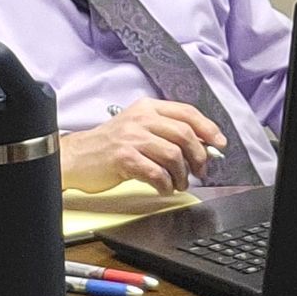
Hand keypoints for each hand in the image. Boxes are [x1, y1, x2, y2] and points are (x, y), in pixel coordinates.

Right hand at [60, 100, 225, 193]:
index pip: (187, 112)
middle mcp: (141, 118)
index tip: (219, 143)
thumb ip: (166, 131)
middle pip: (184, 134)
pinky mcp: (124, 157)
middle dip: (199, 156)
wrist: (77, 156)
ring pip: (173, 155)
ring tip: (179, 183)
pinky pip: (156, 172)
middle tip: (201, 171)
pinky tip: (164, 188)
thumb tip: (201, 145)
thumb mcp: (138, 128)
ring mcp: (131, 137)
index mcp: (148, 107)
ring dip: (182, 174)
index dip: (208, 128)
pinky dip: (165, 184)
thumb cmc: (109, 145)